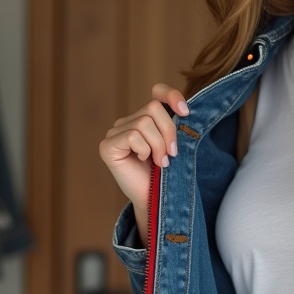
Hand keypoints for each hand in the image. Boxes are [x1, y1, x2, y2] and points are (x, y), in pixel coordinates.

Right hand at [98, 84, 188, 237]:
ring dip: (158, 145)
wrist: (153, 200)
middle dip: (169, 131)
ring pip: (144, 123)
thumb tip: (184, 110)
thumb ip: (174, 126)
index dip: (171, 95)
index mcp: (144, 118)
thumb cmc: (163, 174)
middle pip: (153, 108)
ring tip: (160, 162)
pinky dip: (143, 149)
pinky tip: (143, 161)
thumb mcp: (172, 145)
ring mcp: (114, 133)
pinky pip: (132, 136)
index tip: (186, 112)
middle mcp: (127, 122)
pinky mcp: (107, 146)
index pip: (157, 92)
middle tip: (172, 153)